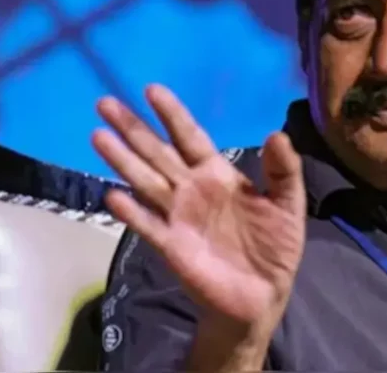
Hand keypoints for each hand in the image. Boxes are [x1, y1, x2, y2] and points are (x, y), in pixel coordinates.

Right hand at [92, 84, 305, 335]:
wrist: (263, 296)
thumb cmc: (275, 247)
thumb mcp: (288, 205)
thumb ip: (284, 171)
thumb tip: (278, 134)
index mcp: (219, 175)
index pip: (191, 137)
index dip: (172, 114)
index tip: (151, 90)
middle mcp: (192, 189)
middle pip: (158, 153)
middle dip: (133, 128)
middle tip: (105, 103)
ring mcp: (179, 216)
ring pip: (145, 181)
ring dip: (123, 160)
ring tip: (98, 136)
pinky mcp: (172, 246)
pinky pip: (148, 225)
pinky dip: (131, 212)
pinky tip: (113, 196)